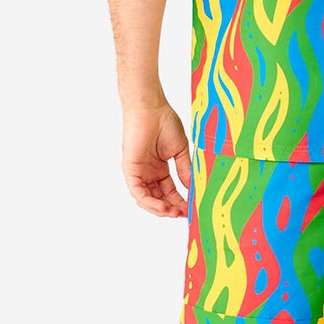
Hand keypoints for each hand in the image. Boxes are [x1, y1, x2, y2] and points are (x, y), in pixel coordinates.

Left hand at [121, 102, 191, 218]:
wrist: (151, 108)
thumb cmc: (165, 122)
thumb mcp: (180, 151)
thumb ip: (185, 170)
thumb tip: (192, 188)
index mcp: (160, 169)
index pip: (170, 192)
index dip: (181, 202)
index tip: (192, 209)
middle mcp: (148, 173)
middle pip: (159, 199)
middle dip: (172, 209)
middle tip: (184, 215)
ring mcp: (138, 173)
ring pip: (147, 200)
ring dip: (160, 209)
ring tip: (174, 213)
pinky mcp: (130, 171)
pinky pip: (138, 193)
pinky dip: (150, 202)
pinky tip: (163, 207)